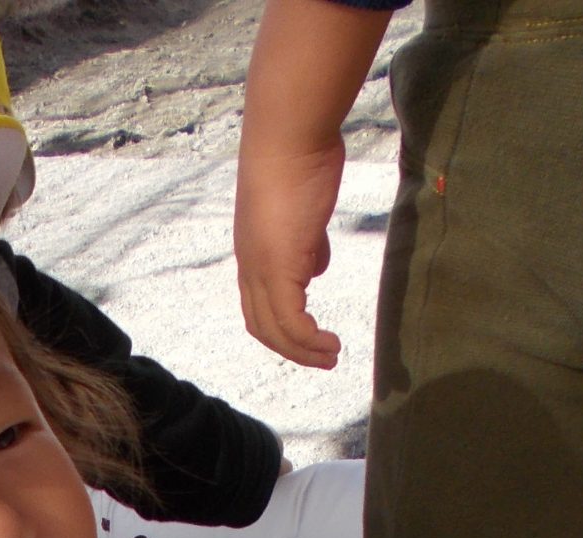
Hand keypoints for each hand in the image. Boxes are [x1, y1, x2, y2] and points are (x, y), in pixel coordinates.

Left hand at [235, 133, 348, 368]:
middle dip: (292, 349)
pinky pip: (291, 320)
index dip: (281, 329)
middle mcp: (250, 265)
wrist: (290, 134)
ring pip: (275, 329)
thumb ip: (308, 242)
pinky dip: (309, 339)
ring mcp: (261, 267)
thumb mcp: (304, 209)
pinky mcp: (280, 266)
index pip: (259, 305)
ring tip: (332, 356)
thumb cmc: (300, 159)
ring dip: (303, 351)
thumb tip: (314, 268)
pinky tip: (331, 341)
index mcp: (252, 252)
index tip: (309, 338)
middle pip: (262, 326)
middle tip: (323, 358)